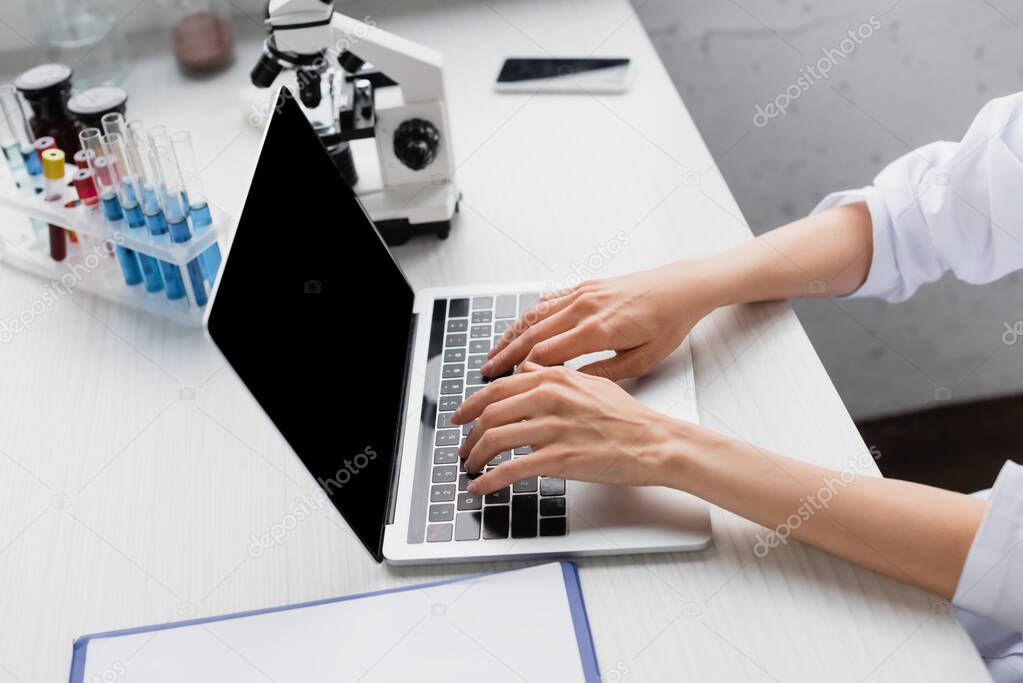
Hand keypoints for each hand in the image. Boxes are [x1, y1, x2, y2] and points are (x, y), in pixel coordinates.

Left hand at [451, 363, 683, 494]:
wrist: (653, 443)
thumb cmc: (627, 417)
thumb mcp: (589, 382)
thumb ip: (553, 374)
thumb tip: (527, 366)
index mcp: (553, 379)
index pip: (498, 388)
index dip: (471, 404)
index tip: (460, 417)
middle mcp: (548, 399)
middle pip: (489, 414)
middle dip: (469, 434)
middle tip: (462, 447)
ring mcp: (552, 429)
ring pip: (494, 440)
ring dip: (475, 457)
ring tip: (470, 468)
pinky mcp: (559, 459)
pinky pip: (511, 470)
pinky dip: (489, 480)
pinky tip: (480, 487)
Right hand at [482, 262, 720, 380]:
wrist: (682, 287)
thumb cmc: (668, 324)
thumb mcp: (642, 359)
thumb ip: (604, 372)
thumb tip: (571, 383)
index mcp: (598, 330)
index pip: (547, 353)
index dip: (524, 371)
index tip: (508, 386)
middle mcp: (584, 308)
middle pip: (532, 334)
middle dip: (505, 355)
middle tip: (485, 372)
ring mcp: (582, 294)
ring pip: (534, 315)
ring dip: (510, 335)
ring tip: (493, 352)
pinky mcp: (585, 286)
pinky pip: (548, 301)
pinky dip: (529, 316)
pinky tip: (519, 328)